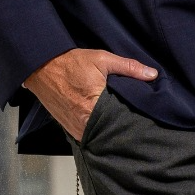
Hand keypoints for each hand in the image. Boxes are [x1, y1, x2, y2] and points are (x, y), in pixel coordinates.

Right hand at [23, 48, 157, 141]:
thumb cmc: (70, 63)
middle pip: (112, 131)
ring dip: (109, 129)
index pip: (122, 121)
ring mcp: (75, 129)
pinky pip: (87, 134)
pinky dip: (96, 129)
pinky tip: (103, 122)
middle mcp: (84, 123)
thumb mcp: (102, 59)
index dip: (134, 120)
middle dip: (122, 126)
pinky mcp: (68, 129)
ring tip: (119, 121)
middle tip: (134, 119)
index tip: (144, 117)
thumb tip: (152, 75)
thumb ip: (128, 67)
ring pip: (100, 135)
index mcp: (95, 107)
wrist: (41, 67)